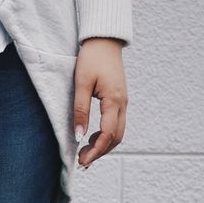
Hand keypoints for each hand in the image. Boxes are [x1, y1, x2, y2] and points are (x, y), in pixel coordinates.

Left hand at [72, 37, 127, 168]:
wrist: (104, 40)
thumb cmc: (91, 59)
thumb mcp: (81, 84)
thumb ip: (80, 110)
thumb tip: (80, 136)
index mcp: (114, 101)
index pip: (108, 135)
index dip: (96, 151)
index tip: (82, 161)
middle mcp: (123, 104)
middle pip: (116, 138)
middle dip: (100, 152)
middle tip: (82, 161)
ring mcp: (123, 102)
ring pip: (118, 132)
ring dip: (103, 145)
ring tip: (86, 152)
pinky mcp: (120, 99)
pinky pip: (116, 123)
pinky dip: (106, 135)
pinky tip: (92, 137)